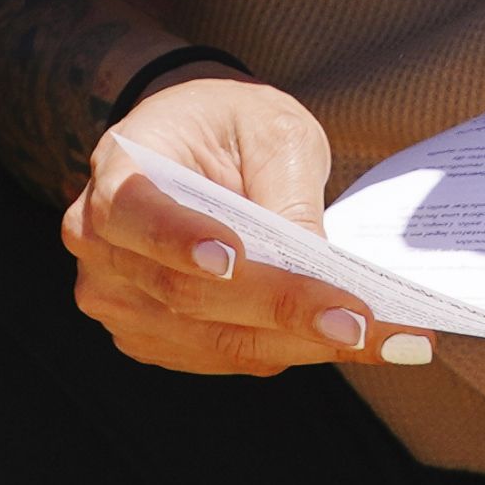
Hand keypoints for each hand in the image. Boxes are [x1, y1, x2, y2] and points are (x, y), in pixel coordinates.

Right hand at [70, 67, 417, 380]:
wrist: (200, 150)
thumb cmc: (231, 129)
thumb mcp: (270, 130)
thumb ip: (285, 190)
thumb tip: (319, 265)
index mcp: (118, 170)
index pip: (134, 209)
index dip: (178, 239)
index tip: (234, 258)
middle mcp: (101, 243)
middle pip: (185, 291)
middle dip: (281, 307)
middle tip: (360, 319)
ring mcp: (117, 299)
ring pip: (212, 337)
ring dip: (300, 342)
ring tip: (384, 339)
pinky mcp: (151, 336)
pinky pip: (223, 355)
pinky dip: (289, 350)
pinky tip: (348, 341)